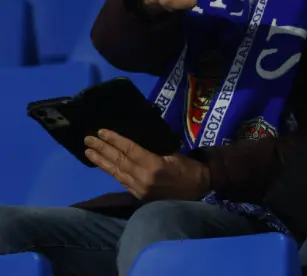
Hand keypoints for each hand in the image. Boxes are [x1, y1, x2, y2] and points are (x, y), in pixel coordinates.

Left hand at [84, 130, 210, 200]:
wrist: (198, 189)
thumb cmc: (189, 168)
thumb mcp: (173, 154)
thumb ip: (153, 150)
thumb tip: (134, 143)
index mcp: (154, 165)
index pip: (129, 150)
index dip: (114, 140)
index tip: (101, 131)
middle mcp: (143, 178)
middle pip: (119, 161)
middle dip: (102, 149)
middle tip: (87, 139)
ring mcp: (139, 188)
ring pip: (116, 172)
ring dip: (101, 161)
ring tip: (88, 152)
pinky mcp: (138, 195)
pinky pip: (121, 180)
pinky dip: (111, 171)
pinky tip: (102, 165)